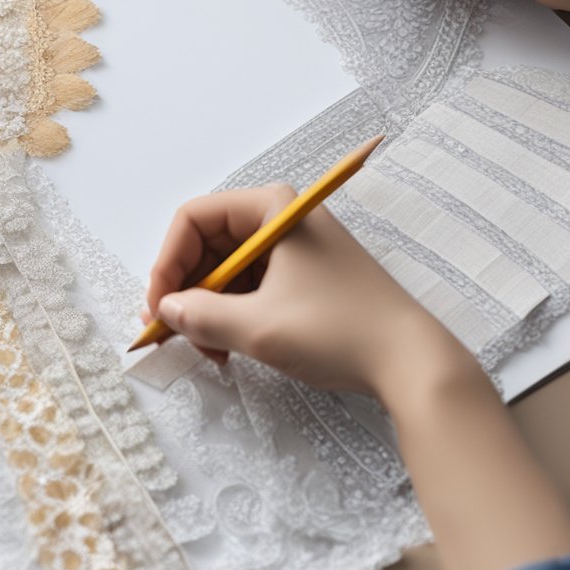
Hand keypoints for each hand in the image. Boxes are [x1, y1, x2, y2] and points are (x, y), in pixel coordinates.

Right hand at [143, 185, 473, 398]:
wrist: (411, 361)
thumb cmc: (338, 330)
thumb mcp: (258, 326)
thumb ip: (201, 316)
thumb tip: (164, 310)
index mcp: (272, 208)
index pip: (193, 218)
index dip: (166, 262)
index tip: (158, 308)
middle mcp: (281, 219)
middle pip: (207, 243)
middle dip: (185, 289)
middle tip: (174, 335)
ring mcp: (294, 248)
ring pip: (225, 270)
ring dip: (206, 309)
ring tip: (209, 350)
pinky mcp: (303, 277)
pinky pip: (249, 286)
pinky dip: (230, 315)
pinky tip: (229, 349)